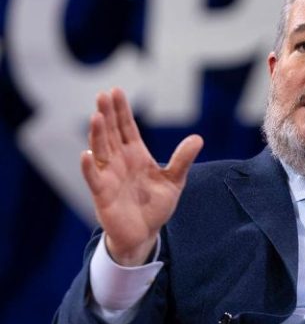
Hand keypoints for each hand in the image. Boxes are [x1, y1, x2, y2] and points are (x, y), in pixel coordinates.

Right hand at [81, 88, 202, 265]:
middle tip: (103, 94)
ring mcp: (109, 176)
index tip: (116, 91)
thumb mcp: (174, 181)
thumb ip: (183, 160)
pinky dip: (88, 167)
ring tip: (96, 116)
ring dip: (97, 134)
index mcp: (135, 154)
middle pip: (111, 133)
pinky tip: (86, 154)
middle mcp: (119, 161)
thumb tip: (198, 139)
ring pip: (101, 150)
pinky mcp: (103, 194)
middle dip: (107, 114)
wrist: (145, 233)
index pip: (126, 127)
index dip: (121, 110)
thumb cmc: (155, 205)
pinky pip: (94, 179)